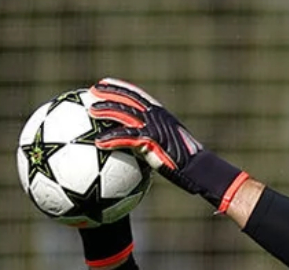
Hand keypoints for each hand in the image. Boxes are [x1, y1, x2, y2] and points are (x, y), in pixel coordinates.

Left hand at [87, 78, 246, 209]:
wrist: (197, 168)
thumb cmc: (184, 162)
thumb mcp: (166, 146)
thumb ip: (149, 141)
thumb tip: (133, 148)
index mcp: (159, 113)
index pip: (137, 94)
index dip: (120, 87)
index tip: (104, 83)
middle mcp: (156, 115)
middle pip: (128, 98)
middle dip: (110, 92)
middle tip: (92, 91)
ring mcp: (153, 126)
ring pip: (125, 114)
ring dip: (107, 111)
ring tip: (91, 111)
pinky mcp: (151, 141)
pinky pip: (127, 138)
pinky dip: (112, 139)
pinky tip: (99, 143)